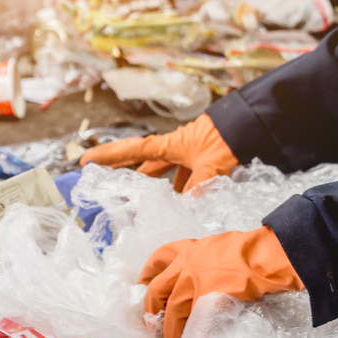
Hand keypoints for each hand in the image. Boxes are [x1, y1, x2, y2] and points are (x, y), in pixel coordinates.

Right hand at [80, 114, 238, 192]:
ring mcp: (188, 154)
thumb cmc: (228, 139)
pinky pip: (185, 178)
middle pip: (142, 161)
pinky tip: (180, 206)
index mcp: (170, 144)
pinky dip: (181, 192)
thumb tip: (185, 211)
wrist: (252, 125)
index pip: (133, 151)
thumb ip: (196, 190)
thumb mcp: (211, 167)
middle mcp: (175, 148)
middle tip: (102, 181)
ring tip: (138, 204)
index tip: (86, 161)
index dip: (109, 156)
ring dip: (153, 186)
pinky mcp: (202, 160)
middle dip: (122, 171)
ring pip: (164, 172)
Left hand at [138, 226, 303, 337]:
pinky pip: (195, 322)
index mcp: (191, 248)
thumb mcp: (222, 247)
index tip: (143, 284)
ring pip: (173, 309)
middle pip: (158, 289)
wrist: (268, 255)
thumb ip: (208, 259)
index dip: (148, 273)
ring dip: (170, 329)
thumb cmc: (253, 250)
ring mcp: (196, 281)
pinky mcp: (209, 299)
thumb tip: (207, 274)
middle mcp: (188, 263)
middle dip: (152, 309)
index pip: (160, 257)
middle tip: (153, 324)